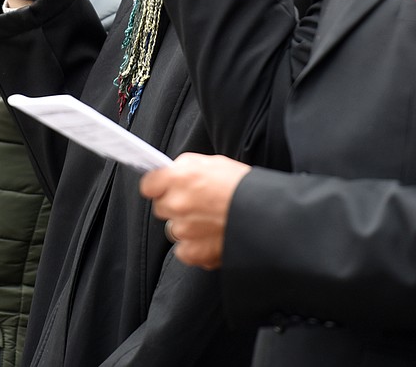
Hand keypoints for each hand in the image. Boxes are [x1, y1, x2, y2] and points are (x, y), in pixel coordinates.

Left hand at [140, 153, 251, 268]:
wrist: (266, 213)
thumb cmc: (244, 186)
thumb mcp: (213, 163)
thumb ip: (186, 168)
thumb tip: (172, 173)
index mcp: (180, 178)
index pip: (149, 185)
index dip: (159, 186)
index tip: (165, 188)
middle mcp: (177, 204)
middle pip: (161, 208)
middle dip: (175, 205)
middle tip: (198, 203)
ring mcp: (184, 230)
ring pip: (173, 230)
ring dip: (186, 226)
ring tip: (210, 220)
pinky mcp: (194, 252)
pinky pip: (184, 250)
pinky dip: (195, 246)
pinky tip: (212, 236)